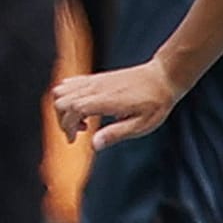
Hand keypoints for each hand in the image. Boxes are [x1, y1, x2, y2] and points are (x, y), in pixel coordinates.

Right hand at [53, 61, 184, 149]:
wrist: (163, 77)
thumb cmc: (156, 102)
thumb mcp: (141, 125)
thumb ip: (116, 134)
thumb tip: (94, 145)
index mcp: (105, 100)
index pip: (71, 110)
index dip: (67, 126)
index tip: (75, 139)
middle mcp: (96, 88)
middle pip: (60, 100)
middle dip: (62, 119)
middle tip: (79, 132)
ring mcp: (95, 80)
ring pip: (61, 90)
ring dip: (63, 108)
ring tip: (82, 120)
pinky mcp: (96, 78)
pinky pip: (70, 83)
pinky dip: (67, 97)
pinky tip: (84, 107)